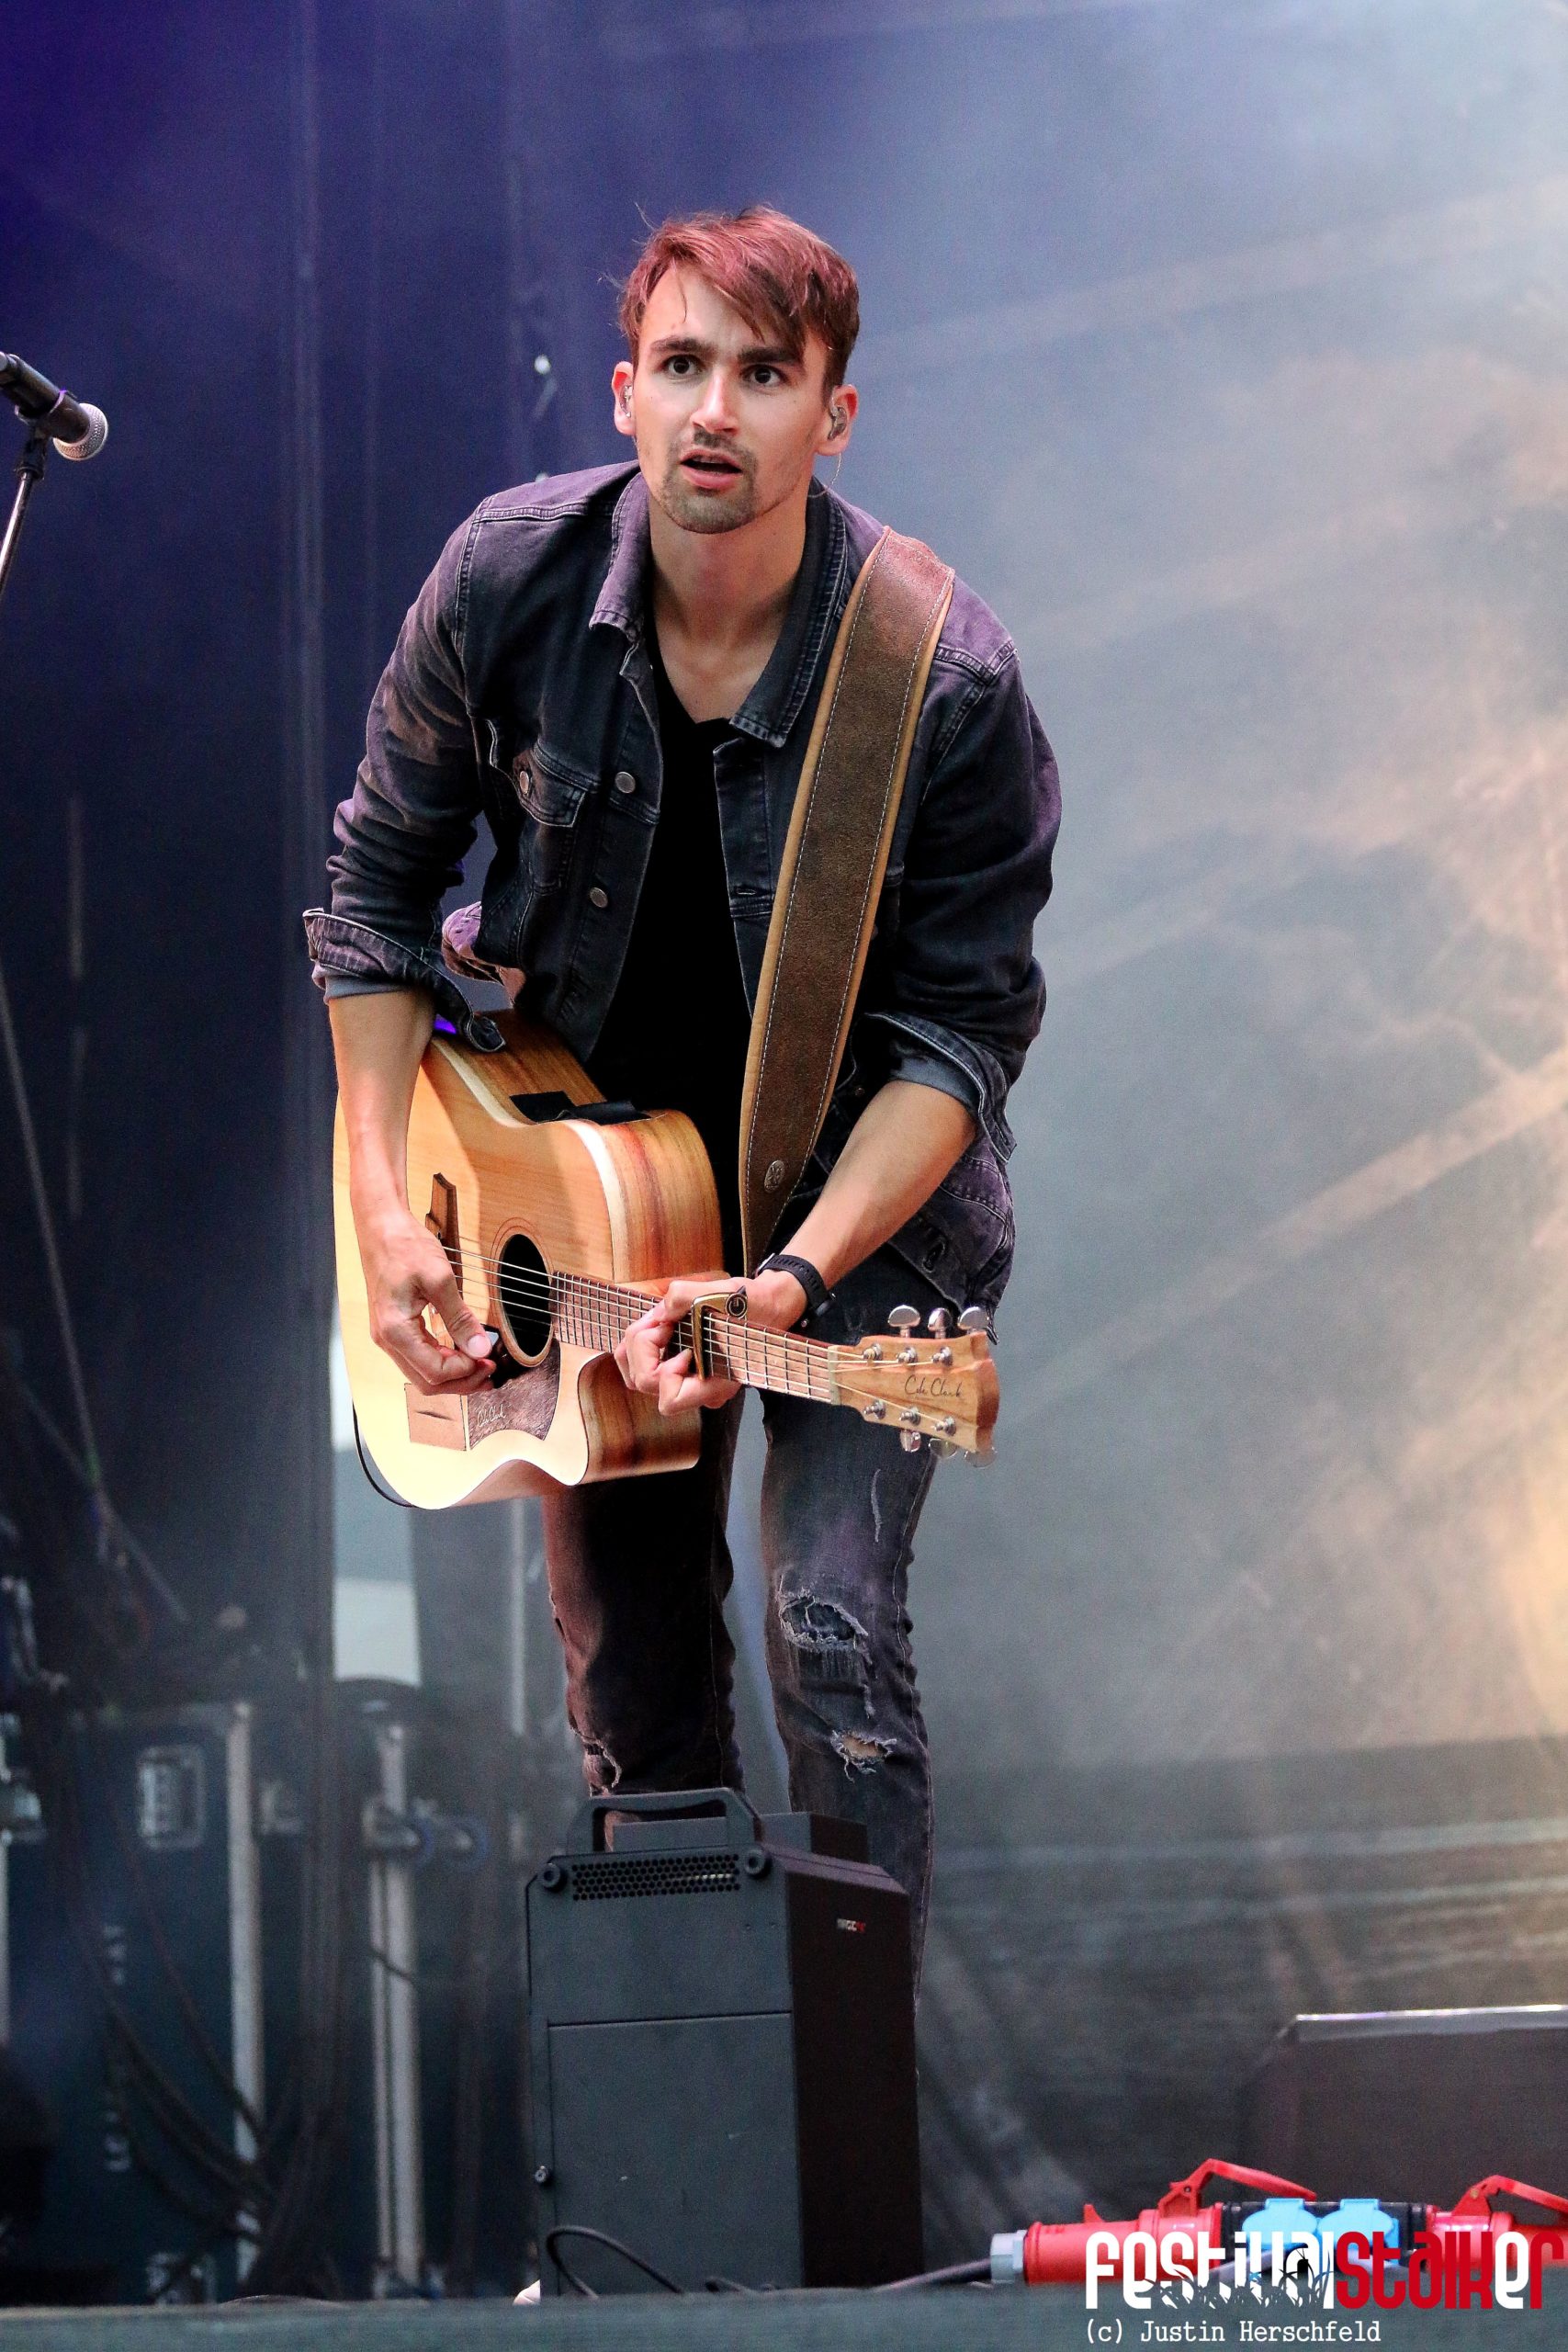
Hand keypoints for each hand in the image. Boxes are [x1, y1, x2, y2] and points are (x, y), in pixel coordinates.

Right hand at [358, 1205, 495, 1395]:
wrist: (381, 1227)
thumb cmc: (403, 1246)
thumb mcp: (440, 1280)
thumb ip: (460, 1318)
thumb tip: (480, 1348)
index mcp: (395, 1330)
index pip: (434, 1372)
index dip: (465, 1372)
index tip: (488, 1361)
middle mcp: (387, 1339)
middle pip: (426, 1381)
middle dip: (461, 1380)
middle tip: (489, 1371)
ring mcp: (388, 1335)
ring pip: (422, 1372)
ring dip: (453, 1373)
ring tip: (480, 1364)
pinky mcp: (395, 1328)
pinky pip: (419, 1355)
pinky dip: (442, 1360)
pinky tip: (461, 1353)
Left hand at [613, 1269, 808, 1414]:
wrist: (767, 1306)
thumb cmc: (750, 1305)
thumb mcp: (720, 1292)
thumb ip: (682, 1296)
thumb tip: (659, 1311)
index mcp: (715, 1383)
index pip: (669, 1400)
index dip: (663, 1369)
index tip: (682, 1344)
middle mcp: (699, 1390)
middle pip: (645, 1383)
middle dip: (643, 1347)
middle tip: (663, 1322)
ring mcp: (689, 1382)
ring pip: (639, 1379)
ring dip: (638, 1348)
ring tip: (657, 1324)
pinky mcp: (682, 1370)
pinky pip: (647, 1369)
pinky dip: (641, 1349)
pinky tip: (655, 1328)